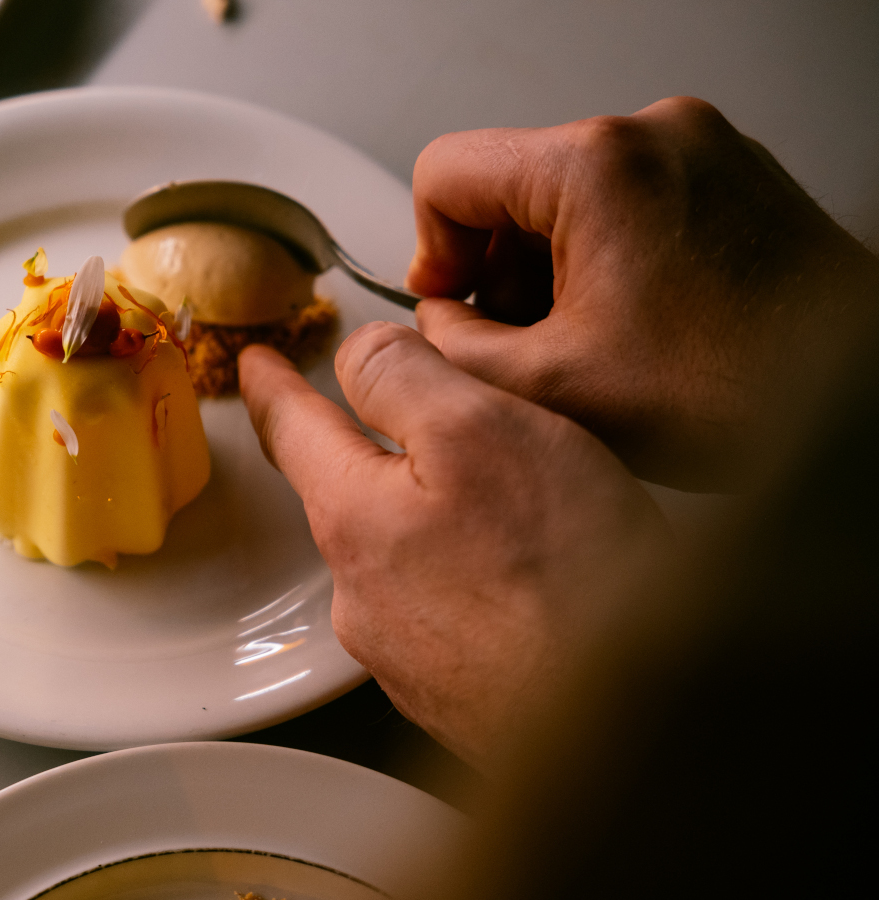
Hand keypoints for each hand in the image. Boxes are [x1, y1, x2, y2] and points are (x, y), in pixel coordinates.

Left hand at [239, 331, 668, 768]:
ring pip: (403, 559)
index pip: (292, 430)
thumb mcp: (478, 429)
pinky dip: (475, 582)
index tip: (256, 367)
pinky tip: (530, 581)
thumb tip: (358, 355)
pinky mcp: (458, 697)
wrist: (627, 726)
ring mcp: (407, 655)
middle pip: (350, 497)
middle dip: (375, 457)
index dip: (274, 386)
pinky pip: (451, 613)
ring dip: (434, 524)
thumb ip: (403, 378)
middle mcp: (362, 595)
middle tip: (416, 424)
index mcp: (352, 517)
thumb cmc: (560, 576)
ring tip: (507, 506)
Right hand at [408, 96, 878, 489]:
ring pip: (570, 197)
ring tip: (582, 346)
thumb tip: (431, 324)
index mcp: (596, 166)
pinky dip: (609, 262)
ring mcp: (700, 148)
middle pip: (511, 184)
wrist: (850, 404)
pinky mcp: (732, 174)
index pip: (447, 173)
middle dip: (499, 269)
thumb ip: (453, 348)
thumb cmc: (741, 392)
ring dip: (552, 270)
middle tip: (518, 343)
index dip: (430, 250)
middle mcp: (651, 136)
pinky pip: (632, 203)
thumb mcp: (551, 389)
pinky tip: (629, 330)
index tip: (451, 304)